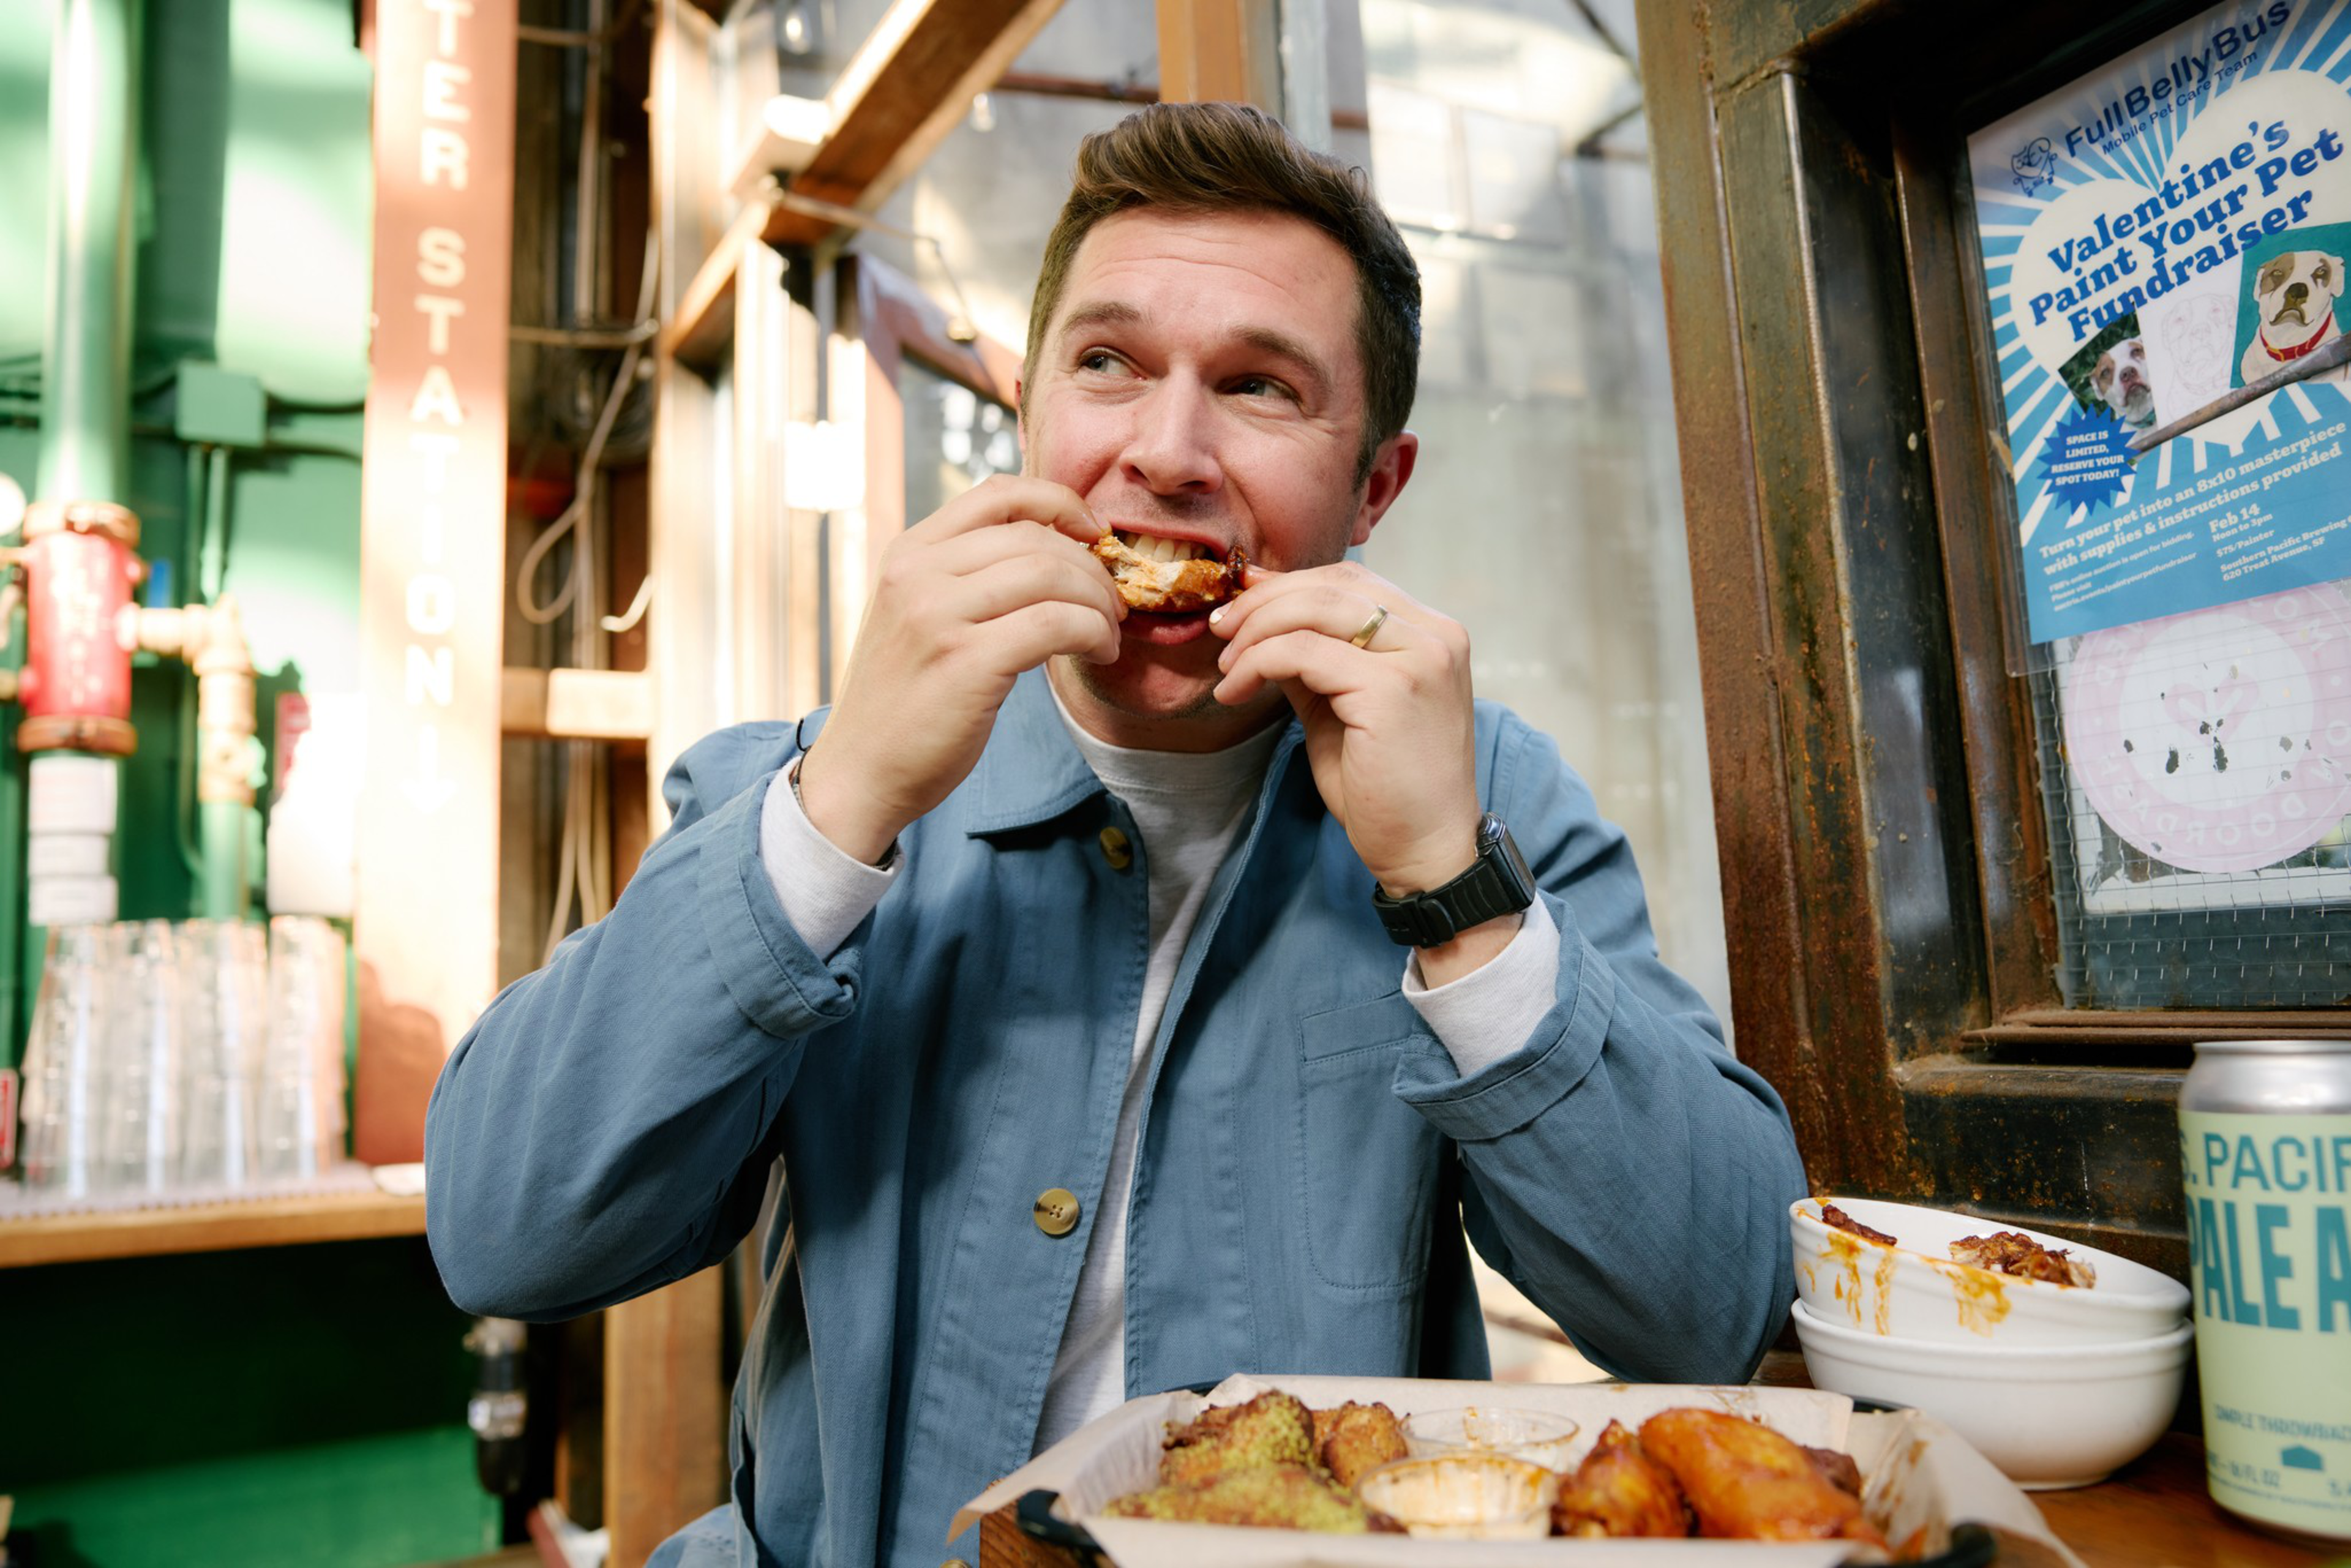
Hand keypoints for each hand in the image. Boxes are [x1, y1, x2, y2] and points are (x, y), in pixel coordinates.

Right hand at [798, 476, 1120, 861]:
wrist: (860, 772)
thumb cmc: (903, 700)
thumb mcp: (917, 616)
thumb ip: (965, 577)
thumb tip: (1056, 551)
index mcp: (908, 553)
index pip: (999, 493)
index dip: (1061, 502)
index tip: (1094, 532)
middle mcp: (917, 573)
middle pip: (1036, 538)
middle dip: (1091, 568)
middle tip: (1112, 604)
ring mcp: (938, 615)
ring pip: (1052, 576)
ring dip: (1098, 603)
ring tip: (1107, 634)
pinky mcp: (966, 661)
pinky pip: (1056, 624)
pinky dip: (1093, 633)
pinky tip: (1098, 653)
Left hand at [1208, 563, 1480, 898]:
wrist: (1426, 851)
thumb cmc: (1386, 787)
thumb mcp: (1341, 705)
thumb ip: (1310, 658)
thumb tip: (1255, 617)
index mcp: (1432, 632)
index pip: (1350, 580)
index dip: (1287, 585)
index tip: (1238, 607)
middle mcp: (1436, 635)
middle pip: (1331, 585)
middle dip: (1263, 601)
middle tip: (1219, 630)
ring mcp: (1420, 659)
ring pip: (1315, 609)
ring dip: (1255, 630)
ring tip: (1227, 666)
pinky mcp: (1393, 690)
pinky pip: (1303, 653)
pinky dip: (1258, 663)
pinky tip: (1237, 691)